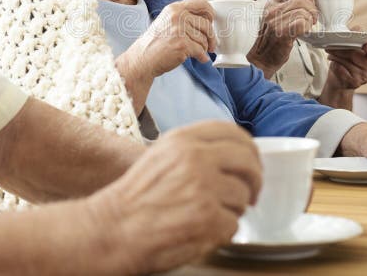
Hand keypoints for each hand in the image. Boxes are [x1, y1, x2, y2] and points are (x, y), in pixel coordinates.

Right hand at [97, 121, 261, 273]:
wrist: (112, 230)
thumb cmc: (134, 199)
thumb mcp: (161, 156)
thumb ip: (194, 148)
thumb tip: (233, 153)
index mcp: (184, 140)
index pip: (233, 133)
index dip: (249, 149)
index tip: (252, 162)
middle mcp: (196, 158)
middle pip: (248, 162)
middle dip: (254, 180)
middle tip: (251, 193)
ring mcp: (203, 188)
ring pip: (243, 197)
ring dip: (233, 211)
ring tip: (210, 216)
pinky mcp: (207, 218)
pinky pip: (234, 225)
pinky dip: (222, 233)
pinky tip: (202, 231)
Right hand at [115, 0, 214, 109]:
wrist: (142, 58)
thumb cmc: (155, 42)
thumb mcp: (167, 21)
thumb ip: (184, 17)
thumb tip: (207, 21)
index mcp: (175, 8)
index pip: (201, 3)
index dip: (210, 12)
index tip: (212, 21)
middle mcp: (178, 16)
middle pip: (206, 24)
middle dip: (211, 37)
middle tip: (211, 45)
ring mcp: (180, 30)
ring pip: (204, 39)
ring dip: (204, 48)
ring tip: (198, 53)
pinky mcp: (182, 45)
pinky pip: (201, 50)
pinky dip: (202, 57)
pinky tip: (199, 59)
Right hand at [247, 0, 317, 77]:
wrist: (261, 60)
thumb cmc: (271, 41)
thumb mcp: (275, 18)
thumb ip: (287, 8)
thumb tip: (307, 0)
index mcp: (271, 4)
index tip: (310, 4)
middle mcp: (272, 10)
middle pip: (302, 0)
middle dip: (312, 9)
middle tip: (312, 18)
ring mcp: (276, 21)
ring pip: (304, 11)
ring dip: (310, 20)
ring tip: (307, 27)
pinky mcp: (282, 32)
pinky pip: (303, 22)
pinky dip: (307, 27)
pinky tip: (304, 32)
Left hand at [319, 41, 366, 108]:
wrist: (341, 79)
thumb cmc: (348, 58)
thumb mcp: (354, 45)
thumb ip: (357, 35)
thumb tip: (357, 30)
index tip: (366, 45)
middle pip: (355, 54)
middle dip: (342, 47)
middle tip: (332, 44)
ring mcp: (364, 77)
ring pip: (345, 61)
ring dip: (335, 55)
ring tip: (331, 53)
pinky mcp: (354, 82)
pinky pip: (340, 68)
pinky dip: (334, 64)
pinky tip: (334, 63)